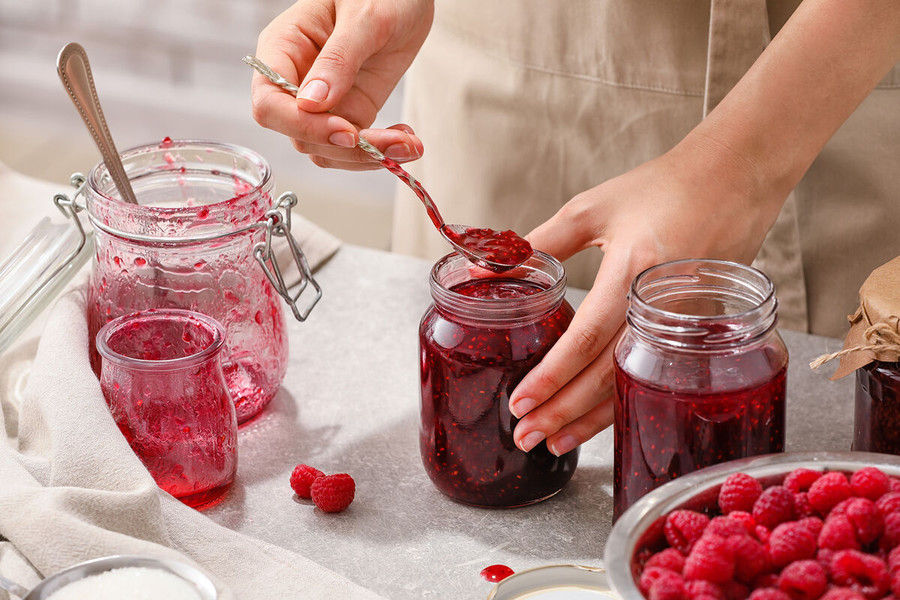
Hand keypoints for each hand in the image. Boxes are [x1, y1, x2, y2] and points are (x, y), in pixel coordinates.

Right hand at [251, 0, 433, 169]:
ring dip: (367, 157)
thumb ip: (338, 59)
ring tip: (409, 145)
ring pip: (327, 150)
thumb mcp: (364, 16)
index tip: (345, 132)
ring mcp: (324, 101)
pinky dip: (380, 153)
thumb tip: (312, 103)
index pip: (269, 103)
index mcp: (284, 48)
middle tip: (392, 144)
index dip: (302, 124)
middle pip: (300, 135)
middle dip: (346, 148)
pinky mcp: (352, 111)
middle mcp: (297, 79)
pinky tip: (406, 141)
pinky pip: (354, 148)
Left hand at [508, 134, 784, 456]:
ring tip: (553, 442)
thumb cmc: (660, 187)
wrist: (734, 177)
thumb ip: (536, 244)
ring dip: (591, 418)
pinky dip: (620, 399)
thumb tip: (480, 269)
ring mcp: (685, 321)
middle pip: (607, 373)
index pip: (587, 337)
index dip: (552, 375)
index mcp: (634, 267)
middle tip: (525, 437)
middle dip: (563, 411)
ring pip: (630, 382)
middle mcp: (661, 302)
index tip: (520, 403)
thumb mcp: (590, 209)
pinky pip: (650, 372)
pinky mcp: (696, 330)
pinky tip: (595, 418)